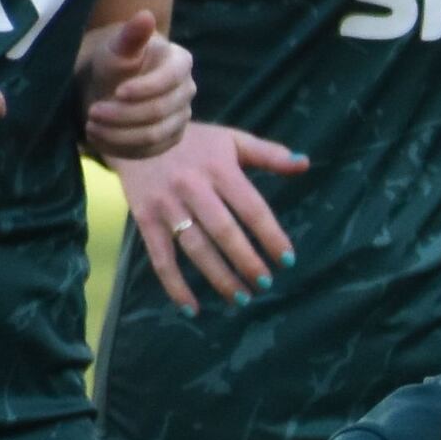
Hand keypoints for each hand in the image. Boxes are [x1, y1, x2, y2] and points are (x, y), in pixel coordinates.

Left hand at [74, 11, 192, 158]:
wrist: (110, 84)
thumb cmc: (115, 61)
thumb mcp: (116, 47)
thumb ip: (131, 35)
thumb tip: (145, 14)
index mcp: (181, 62)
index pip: (169, 80)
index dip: (143, 89)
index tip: (115, 92)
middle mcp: (187, 90)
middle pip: (160, 112)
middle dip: (123, 115)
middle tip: (91, 112)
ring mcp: (181, 117)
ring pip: (154, 136)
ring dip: (118, 135)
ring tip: (90, 126)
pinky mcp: (169, 139)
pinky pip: (149, 152)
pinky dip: (121, 148)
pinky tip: (99, 138)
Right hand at [118, 122, 308, 311]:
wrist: (136, 132)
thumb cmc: (194, 141)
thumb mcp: (232, 140)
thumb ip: (268, 154)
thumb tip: (304, 163)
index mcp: (220, 168)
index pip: (252, 207)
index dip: (270, 235)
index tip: (287, 259)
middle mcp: (193, 187)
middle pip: (224, 231)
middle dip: (247, 261)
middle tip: (264, 283)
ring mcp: (167, 205)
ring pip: (196, 248)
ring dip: (219, 277)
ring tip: (240, 298)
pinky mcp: (145, 219)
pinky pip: (161, 258)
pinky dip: (175, 285)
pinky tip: (192, 307)